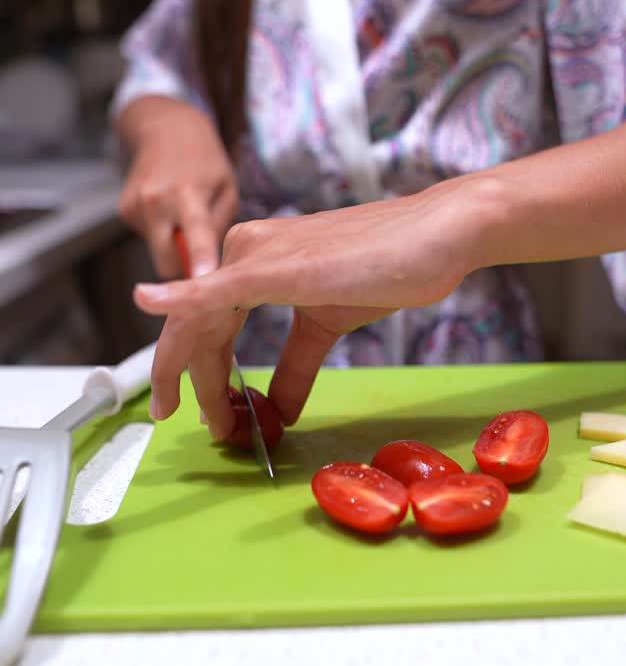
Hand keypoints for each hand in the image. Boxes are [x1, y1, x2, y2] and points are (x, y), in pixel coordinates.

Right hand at [116, 96, 238, 277]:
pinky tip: (166, 208)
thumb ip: (218, 229)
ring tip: (182, 212)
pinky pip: (147, 238)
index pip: (196, 232)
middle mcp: (157, 200)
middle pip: (166, 261)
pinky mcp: (124, 209)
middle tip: (201, 255)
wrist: (166, 130)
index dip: (199, 258)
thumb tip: (206, 269)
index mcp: (189, 193)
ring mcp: (136, 204)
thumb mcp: (227, 189)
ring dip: (172, 243)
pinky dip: (159, 231)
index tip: (203, 279)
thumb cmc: (206, 163)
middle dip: (183, 266)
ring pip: (157, 252)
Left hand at [134, 182, 474, 433]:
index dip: (203, 376)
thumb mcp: (328, 324)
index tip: (212, 417)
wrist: (436, 235)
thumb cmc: (389, 266)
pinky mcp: (275, 266)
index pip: (206, 323)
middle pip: (195, 328)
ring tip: (216, 423)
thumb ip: (295, 364)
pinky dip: (181, 301)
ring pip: (202, 323)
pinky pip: (216, 291)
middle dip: (194, 386)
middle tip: (208, 430)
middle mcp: (243, 248)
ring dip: (203, 381)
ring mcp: (256, 253)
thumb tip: (279, 410)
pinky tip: (149, 302)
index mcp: (251, 258)